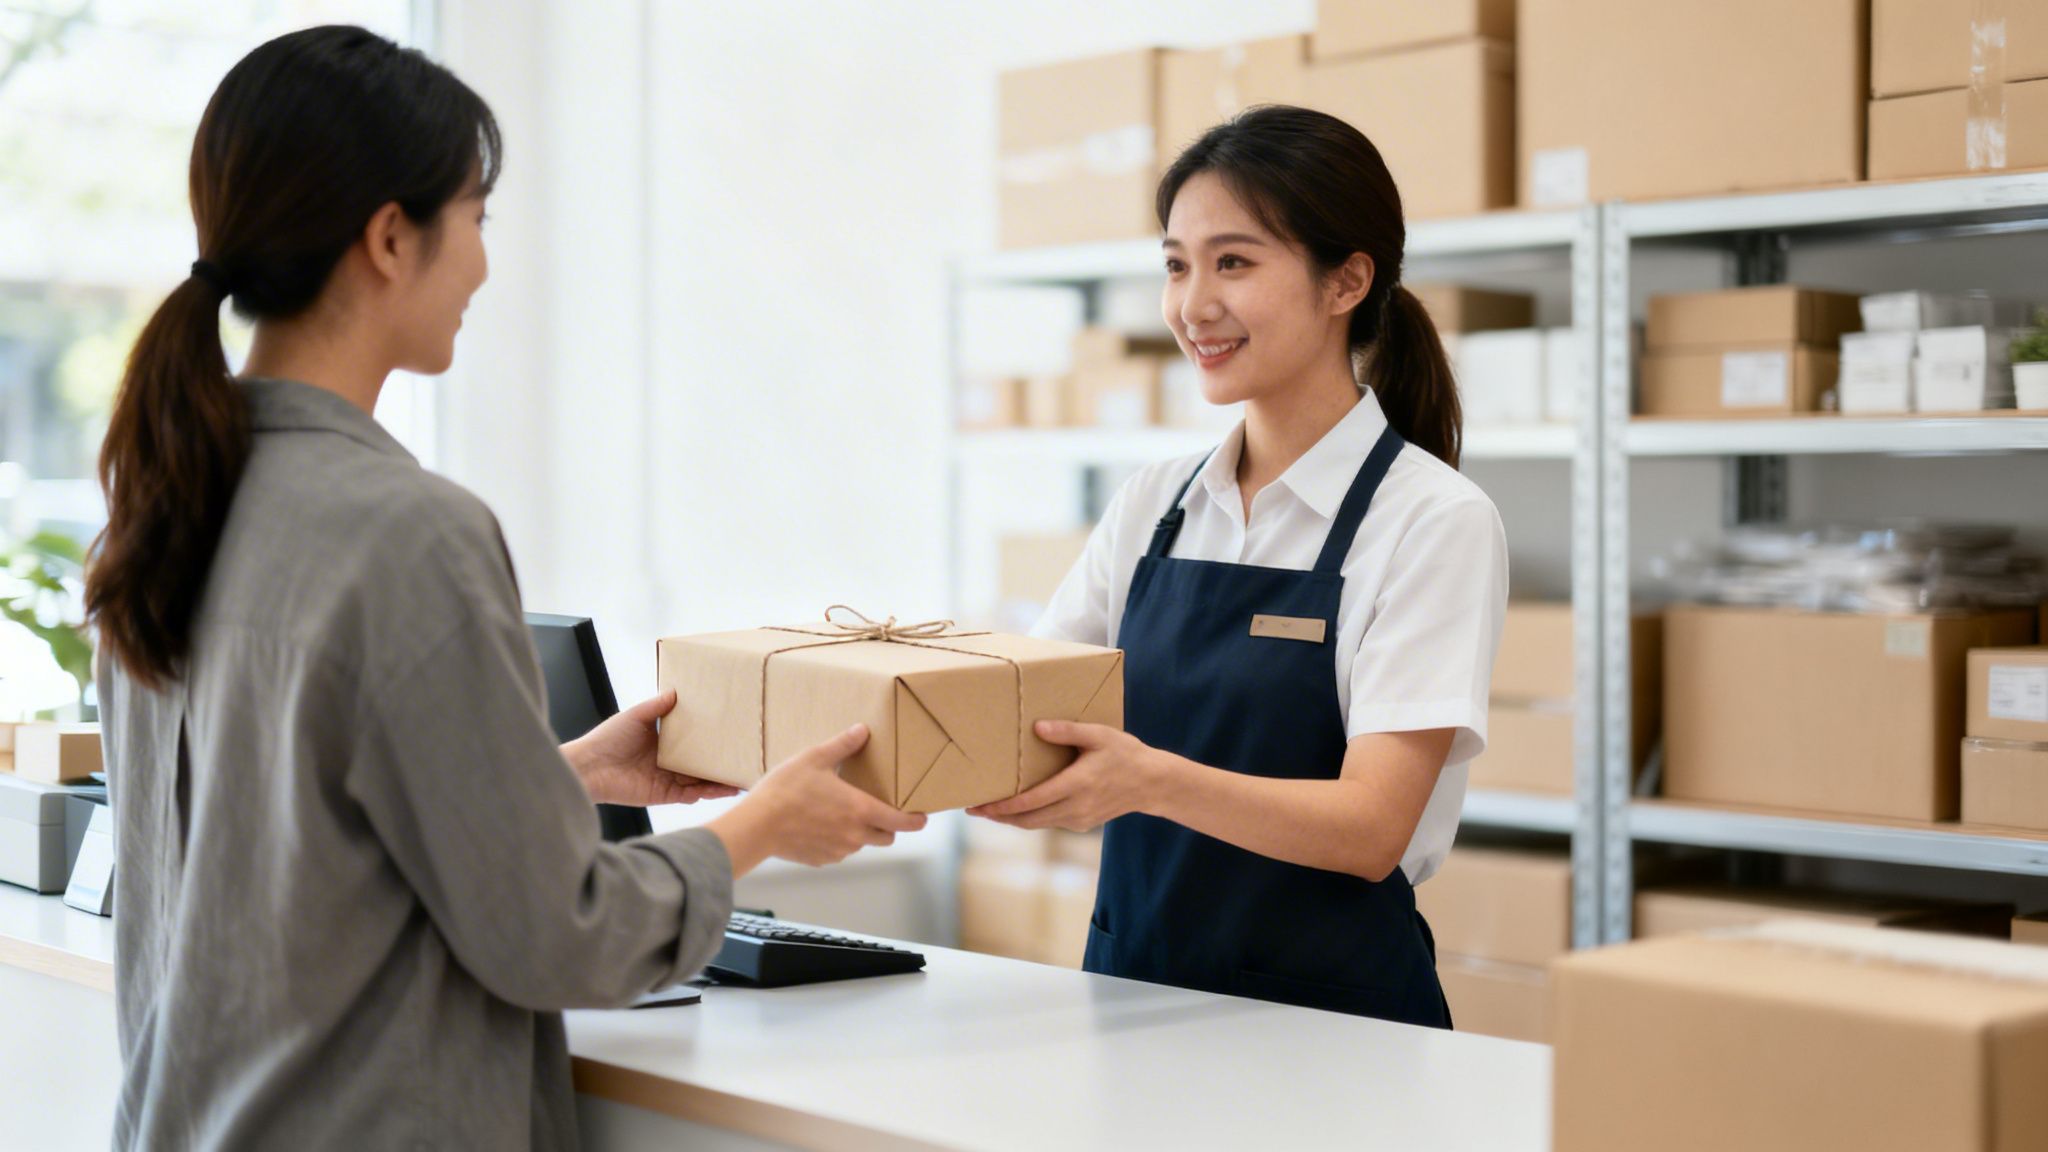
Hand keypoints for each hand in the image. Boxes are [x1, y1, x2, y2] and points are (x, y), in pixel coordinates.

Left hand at [563, 690, 740, 806]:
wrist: (590, 766)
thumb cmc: (607, 738)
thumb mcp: (636, 715)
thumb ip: (657, 706)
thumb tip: (676, 690)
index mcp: (662, 743)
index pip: (692, 743)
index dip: (710, 741)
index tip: (730, 735)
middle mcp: (668, 763)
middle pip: (700, 764)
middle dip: (720, 764)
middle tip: (744, 759)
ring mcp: (667, 780)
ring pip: (700, 782)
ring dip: (719, 781)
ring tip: (742, 777)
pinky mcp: (663, 795)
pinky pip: (690, 795)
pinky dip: (707, 792)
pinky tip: (724, 788)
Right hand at [707, 725, 927, 874]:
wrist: (757, 825)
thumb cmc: (786, 790)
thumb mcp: (814, 759)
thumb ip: (843, 745)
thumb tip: (863, 730)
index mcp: (860, 810)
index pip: (902, 822)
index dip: (916, 820)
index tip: (922, 817)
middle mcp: (854, 835)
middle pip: (886, 837)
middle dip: (887, 825)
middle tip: (876, 808)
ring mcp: (838, 851)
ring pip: (861, 844)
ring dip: (860, 832)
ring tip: (840, 813)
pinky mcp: (821, 860)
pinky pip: (838, 852)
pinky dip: (836, 841)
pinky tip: (819, 825)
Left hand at [967, 720, 1165, 831]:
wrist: (1152, 783)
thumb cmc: (1125, 753)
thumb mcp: (1099, 735)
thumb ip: (1068, 731)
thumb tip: (1037, 727)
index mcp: (1077, 784)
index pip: (1032, 801)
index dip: (1004, 806)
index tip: (981, 805)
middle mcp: (1076, 806)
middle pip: (1028, 819)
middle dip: (999, 816)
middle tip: (973, 810)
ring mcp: (1080, 819)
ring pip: (1038, 823)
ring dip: (1012, 819)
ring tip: (989, 811)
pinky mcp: (1083, 823)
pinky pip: (1050, 822)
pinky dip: (1031, 818)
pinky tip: (1019, 809)